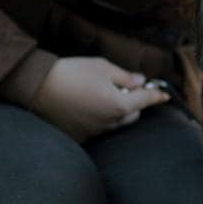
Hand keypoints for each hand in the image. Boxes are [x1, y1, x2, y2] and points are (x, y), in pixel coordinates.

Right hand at [30, 57, 169, 141]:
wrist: (38, 86)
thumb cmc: (72, 73)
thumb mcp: (102, 67)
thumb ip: (125, 76)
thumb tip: (140, 81)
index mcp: (119, 105)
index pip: (145, 100)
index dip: (156, 95)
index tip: (164, 95)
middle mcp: (109, 123)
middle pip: (132, 115)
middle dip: (132, 103)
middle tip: (120, 88)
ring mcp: (94, 132)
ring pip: (115, 123)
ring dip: (115, 112)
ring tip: (99, 95)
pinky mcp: (80, 136)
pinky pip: (97, 129)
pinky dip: (98, 119)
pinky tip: (85, 106)